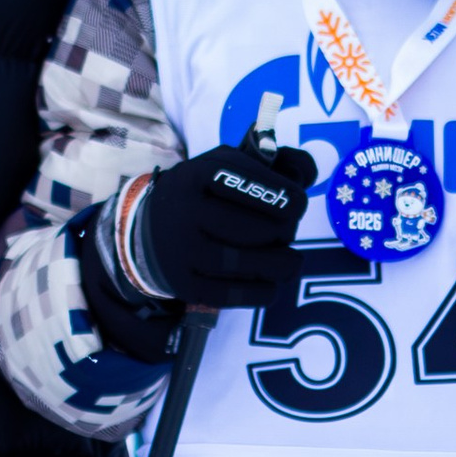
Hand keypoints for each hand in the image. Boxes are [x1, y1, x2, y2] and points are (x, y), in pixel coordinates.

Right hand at [130, 140, 317, 307]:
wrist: (148, 233)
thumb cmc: (205, 195)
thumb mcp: (228, 166)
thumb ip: (275, 161)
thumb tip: (307, 172)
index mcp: (196, 175)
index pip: (250, 185)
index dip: (285, 197)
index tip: (297, 205)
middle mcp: (185, 213)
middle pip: (258, 229)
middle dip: (285, 231)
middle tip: (285, 232)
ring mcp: (183, 252)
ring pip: (252, 264)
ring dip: (284, 264)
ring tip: (290, 260)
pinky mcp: (185, 286)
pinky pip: (240, 294)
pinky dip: (266, 290)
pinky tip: (272, 280)